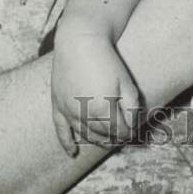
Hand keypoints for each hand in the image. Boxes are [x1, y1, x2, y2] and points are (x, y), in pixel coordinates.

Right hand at [51, 30, 139, 156]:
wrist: (79, 40)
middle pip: (103, 134)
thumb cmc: (106, 60)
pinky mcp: (57, 105)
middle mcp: (84, 114)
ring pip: (85, 134)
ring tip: (107, 140)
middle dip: (115, 136)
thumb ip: (132, 107)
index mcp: (104, 110)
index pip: (120, 131)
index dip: (130, 132)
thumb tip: (134, 125)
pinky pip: (60, 130)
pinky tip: (73, 153)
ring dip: (97, 140)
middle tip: (123, 134)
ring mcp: (68, 111)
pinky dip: (67, 143)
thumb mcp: (126, 83)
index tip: (135, 130)